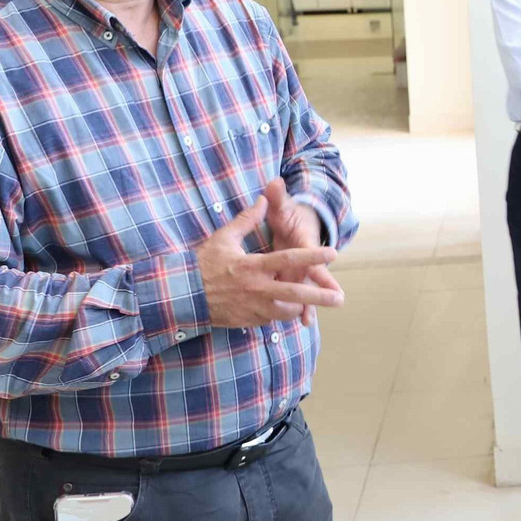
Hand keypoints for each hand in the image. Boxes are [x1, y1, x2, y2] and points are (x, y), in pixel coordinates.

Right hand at [198, 194, 341, 329]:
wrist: (181, 296)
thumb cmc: (202, 265)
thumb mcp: (223, 238)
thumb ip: (246, 220)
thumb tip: (262, 199)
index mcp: (253, 266)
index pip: (289, 259)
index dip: (312, 256)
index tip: (333, 252)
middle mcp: (256, 289)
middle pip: (295, 293)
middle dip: (319, 296)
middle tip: (340, 298)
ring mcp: (252, 308)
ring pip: (285, 311)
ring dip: (300, 308)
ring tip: (312, 305)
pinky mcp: (247, 320)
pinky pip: (270, 319)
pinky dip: (280, 315)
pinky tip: (285, 310)